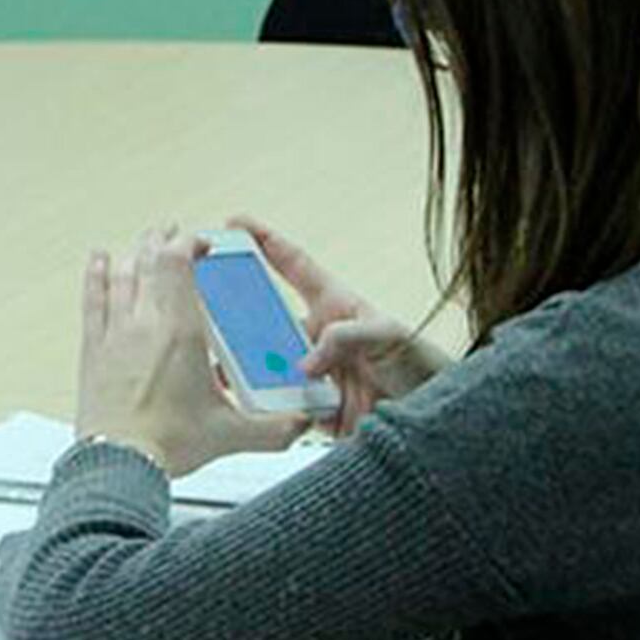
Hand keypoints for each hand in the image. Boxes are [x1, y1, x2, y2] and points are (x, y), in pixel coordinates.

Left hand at [72, 227, 312, 476]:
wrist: (117, 464)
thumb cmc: (165, 445)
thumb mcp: (230, 434)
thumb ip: (273, 428)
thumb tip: (300, 424)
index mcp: (180, 333)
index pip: (179, 265)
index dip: (189, 244)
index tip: (202, 242)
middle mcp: (144, 324)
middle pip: (149, 261)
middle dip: (163, 242)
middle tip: (173, 235)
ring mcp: (114, 334)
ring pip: (122, 274)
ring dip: (135, 252)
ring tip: (145, 242)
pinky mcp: (93, 350)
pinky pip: (93, 299)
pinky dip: (96, 275)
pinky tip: (98, 261)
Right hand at [229, 213, 446, 435]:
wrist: (434, 415)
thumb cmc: (419, 363)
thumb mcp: (387, 336)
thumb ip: (344, 338)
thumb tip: (304, 362)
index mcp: (334, 305)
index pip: (293, 266)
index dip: (265, 241)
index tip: (235, 224)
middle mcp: (316, 336)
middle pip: (264, 318)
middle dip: (233, 313)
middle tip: (205, 306)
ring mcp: (311, 371)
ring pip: (264, 364)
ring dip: (244, 366)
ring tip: (222, 365)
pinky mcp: (311, 407)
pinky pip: (277, 406)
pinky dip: (261, 406)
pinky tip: (247, 404)